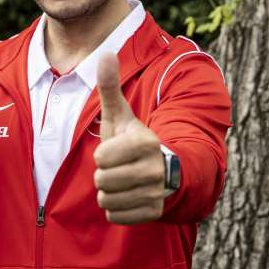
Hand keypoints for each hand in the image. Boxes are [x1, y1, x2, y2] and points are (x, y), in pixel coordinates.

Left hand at [93, 53, 166, 224]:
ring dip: (109, 193)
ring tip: (124, 181)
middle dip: (104, 175)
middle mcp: (155, 169)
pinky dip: (117, 209)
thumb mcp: (122, 115)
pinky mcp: (155, 212)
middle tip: (119, 168)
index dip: (103, 155)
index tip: (116, 150)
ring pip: (107, 200)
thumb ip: (110, 86)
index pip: (101, 158)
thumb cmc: (135, 141)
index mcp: (145, 142)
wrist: (166, 172)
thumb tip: (106, 53)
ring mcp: (156, 192)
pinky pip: (116, 216)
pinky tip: (129, 196)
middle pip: (102, 181)